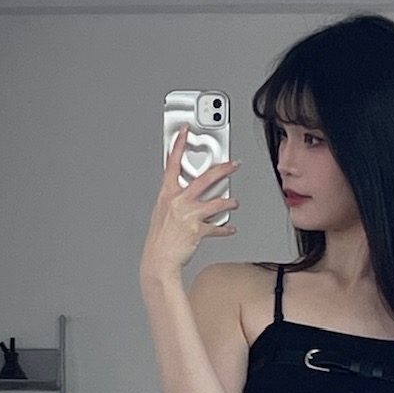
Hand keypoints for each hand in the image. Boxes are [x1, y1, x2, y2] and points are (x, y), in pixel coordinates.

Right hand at [140, 126, 241, 278]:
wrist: (158, 260)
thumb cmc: (160, 240)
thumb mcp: (162, 213)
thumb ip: (175, 200)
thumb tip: (188, 195)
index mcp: (167, 194)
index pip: (172, 164)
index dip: (179, 145)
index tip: (185, 131)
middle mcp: (178, 201)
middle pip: (205, 179)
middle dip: (223, 169)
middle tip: (234, 164)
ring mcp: (189, 214)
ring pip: (217, 202)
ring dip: (229, 202)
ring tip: (234, 202)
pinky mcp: (197, 229)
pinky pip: (217, 227)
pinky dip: (225, 229)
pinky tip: (231, 228)